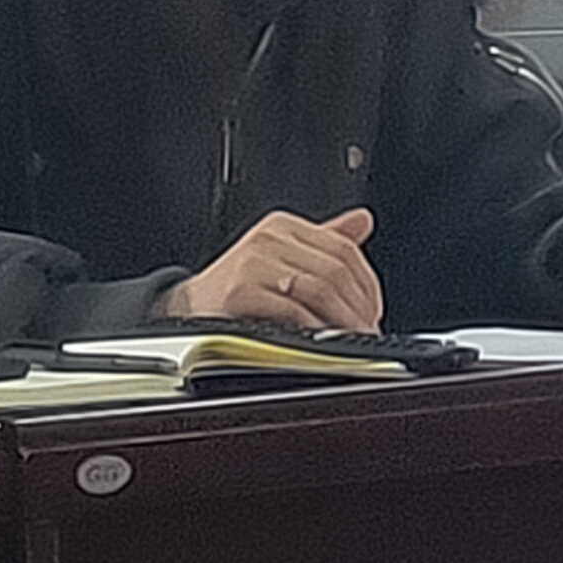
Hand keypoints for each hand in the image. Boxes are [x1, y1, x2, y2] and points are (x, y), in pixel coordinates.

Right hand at [164, 207, 384, 332]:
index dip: (368, 284)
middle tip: (369, 332)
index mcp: (283, 226)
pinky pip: (292, 309)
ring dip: (344, 320)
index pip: (343, 248)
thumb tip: (363, 220)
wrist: (187, 310)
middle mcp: (269, 237)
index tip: (374, 312)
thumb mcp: (282, 256)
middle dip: (359, 307)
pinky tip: (323, 343)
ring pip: (319, 287)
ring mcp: (253, 262)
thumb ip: (324, 241)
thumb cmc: (238, 288)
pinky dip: (315, 328)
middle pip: (335, 269)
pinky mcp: (240, 290)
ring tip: (354, 341)